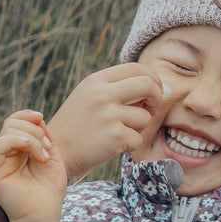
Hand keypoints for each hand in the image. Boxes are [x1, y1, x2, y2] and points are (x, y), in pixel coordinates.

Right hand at [0, 110, 67, 221]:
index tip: (42, 118)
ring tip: (43, 156)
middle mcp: (4, 154)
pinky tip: (31, 151)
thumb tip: (37, 118)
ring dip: (30, 138)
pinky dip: (14, 141)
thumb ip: (44, 137)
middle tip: (47, 148)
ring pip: (6, 132)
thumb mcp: (51, 157)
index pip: (14, 121)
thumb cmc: (49, 190)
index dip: (26, 115)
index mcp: (17, 149)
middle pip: (10, 123)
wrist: (44, 215)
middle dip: (33, 129)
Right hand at [47, 64, 165, 174]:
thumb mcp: (90, 97)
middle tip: (152, 109)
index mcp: (96, 80)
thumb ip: (121, 90)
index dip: (152, 78)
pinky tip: (111, 145)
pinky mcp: (115, 137)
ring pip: (145, 117)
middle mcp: (102, 94)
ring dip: (138, 128)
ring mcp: (109, 115)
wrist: (56, 153)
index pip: (136, 68)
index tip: (155, 90)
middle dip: (157, 97)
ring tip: (116, 133)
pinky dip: (129, 145)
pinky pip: (138, 138)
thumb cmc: (77, 125)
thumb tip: (165, 89)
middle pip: (148, 85)